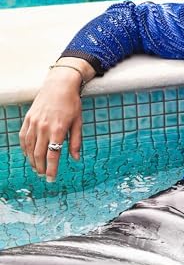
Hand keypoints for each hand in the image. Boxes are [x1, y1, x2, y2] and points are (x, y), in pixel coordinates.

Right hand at [19, 60, 94, 181]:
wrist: (59, 85)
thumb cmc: (72, 103)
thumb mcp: (78, 122)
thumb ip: (76, 141)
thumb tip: (76, 158)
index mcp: (58, 129)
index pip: (52, 155)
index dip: (52, 169)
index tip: (52, 179)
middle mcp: (44, 127)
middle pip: (39, 154)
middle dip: (41, 168)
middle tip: (44, 176)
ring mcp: (34, 123)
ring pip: (29, 148)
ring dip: (32, 161)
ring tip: (37, 168)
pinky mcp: (28, 119)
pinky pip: (24, 138)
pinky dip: (25, 149)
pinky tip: (29, 155)